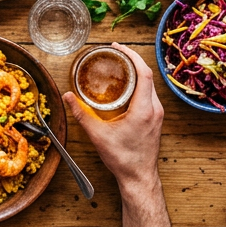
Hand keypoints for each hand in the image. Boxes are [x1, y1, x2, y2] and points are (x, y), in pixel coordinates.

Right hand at [63, 44, 162, 189]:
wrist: (139, 177)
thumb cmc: (122, 159)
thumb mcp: (98, 135)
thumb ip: (81, 114)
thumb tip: (67, 96)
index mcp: (144, 109)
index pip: (144, 73)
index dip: (132, 56)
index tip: (118, 48)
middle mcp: (155, 109)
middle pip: (148, 75)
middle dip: (132, 60)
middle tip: (115, 53)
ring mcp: (158, 114)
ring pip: (150, 84)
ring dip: (137, 72)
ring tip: (120, 65)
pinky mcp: (156, 119)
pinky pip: (150, 94)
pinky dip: (139, 84)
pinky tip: (127, 84)